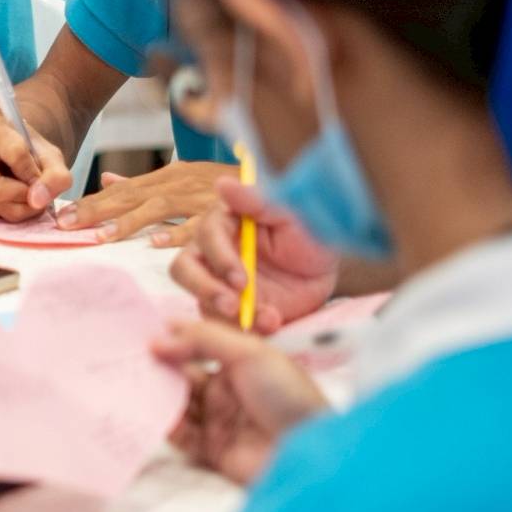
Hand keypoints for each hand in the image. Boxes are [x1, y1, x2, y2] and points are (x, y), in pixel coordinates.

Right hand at [0, 109, 73, 219]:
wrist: (17, 155)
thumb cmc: (33, 152)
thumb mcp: (53, 157)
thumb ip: (56, 176)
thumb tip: (36, 201)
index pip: (15, 154)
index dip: (34, 172)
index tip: (41, 174)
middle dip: (22, 197)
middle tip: (35, 191)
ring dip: (20, 207)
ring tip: (26, 192)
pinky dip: (9, 211)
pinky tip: (12, 197)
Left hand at [54, 162, 234, 246]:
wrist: (270, 176)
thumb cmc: (219, 183)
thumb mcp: (178, 177)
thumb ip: (142, 184)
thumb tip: (105, 180)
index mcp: (165, 177)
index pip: (120, 191)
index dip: (90, 203)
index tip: (61, 217)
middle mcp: (177, 183)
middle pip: (130, 196)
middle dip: (97, 210)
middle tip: (67, 226)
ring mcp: (198, 196)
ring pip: (158, 207)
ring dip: (129, 222)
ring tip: (101, 237)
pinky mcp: (220, 212)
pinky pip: (198, 225)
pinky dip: (178, 233)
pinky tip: (156, 244)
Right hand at [150, 319, 329, 484]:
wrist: (310, 450)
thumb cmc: (287, 395)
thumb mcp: (249, 353)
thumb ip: (202, 340)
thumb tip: (157, 337)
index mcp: (240, 363)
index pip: (197, 346)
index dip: (172, 340)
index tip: (141, 332)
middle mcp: (227, 390)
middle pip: (183, 374)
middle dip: (160, 367)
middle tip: (129, 359)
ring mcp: (219, 421)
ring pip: (179, 404)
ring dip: (160, 395)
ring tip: (137, 385)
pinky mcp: (213, 450)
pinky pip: (182, 436)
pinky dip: (167, 425)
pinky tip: (154, 414)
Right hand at [170, 179, 339, 332]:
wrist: (326, 270)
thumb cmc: (309, 233)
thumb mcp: (291, 214)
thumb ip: (257, 201)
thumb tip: (222, 183)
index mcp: (224, 224)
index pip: (205, 237)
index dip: (219, 258)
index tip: (240, 279)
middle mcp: (213, 253)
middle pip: (184, 269)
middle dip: (204, 289)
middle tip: (231, 306)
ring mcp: (218, 283)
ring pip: (200, 300)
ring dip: (227, 315)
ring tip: (263, 320)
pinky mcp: (229, 309)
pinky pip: (224, 323)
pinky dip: (247, 327)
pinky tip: (273, 323)